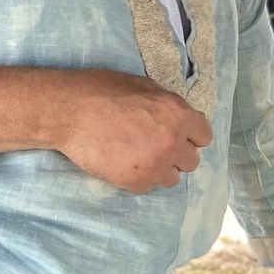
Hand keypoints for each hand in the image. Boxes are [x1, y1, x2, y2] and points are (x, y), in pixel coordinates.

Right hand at [54, 69, 212, 192]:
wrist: (69, 112)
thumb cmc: (103, 91)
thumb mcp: (144, 86)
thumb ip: (167, 105)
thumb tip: (178, 117)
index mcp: (178, 115)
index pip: (204, 136)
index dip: (191, 135)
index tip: (179, 136)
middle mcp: (172, 142)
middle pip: (191, 161)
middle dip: (176, 154)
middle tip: (156, 146)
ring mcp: (154, 165)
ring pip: (172, 178)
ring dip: (160, 169)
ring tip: (140, 158)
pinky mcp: (134, 181)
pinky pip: (148, 187)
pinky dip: (138, 179)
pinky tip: (124, 165)